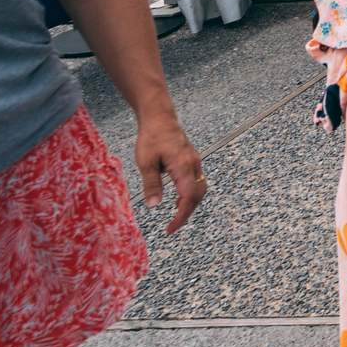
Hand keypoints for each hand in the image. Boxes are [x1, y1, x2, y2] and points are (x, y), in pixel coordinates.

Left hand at [135, 117, 205, 232]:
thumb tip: (154, 206)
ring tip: (175, 216)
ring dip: (190, 204)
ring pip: (200, 188)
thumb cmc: (151, 137)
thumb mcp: (146, 162)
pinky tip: (178, 200)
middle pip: (198, 195)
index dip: (181, 216)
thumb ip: (151, 185)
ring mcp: (195, 162)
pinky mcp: (192, 160)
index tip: (171, 229)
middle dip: (187, 213)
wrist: (160, 117)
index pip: (188, 197)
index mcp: (183, 166)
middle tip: (172, 227)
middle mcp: (193, 165)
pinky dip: (190, 194)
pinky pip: (197, 181)